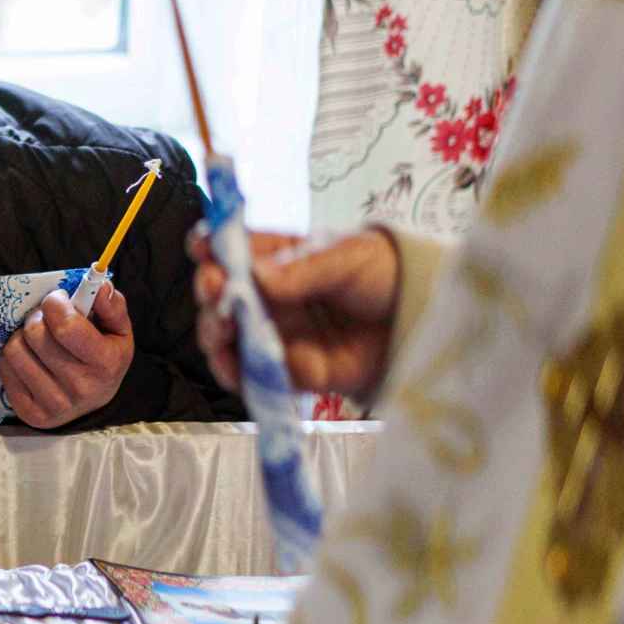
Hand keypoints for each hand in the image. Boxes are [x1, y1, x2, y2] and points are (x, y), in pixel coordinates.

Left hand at [0, 282, 135, 428]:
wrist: (93, 403)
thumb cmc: (104, 358)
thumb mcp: (118, 331)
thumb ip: (112, 306)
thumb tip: (100, 286)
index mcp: (105, 364)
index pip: (66, 327)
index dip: (55, 305)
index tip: (57, 300)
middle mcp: (80, 388)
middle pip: (35, 335)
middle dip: (38, 318)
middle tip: (46, 320)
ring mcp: (53, 404)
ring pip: (14, 350)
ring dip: (22, 337)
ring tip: (36, 339)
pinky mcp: (30, 413)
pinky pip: (5, 369)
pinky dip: (13, 356)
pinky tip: (29, 357)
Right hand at [187, 226, 400, 399]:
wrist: (422, 324)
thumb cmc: (386, 276)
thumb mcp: (350, 258)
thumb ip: (304, 268)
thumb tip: (258, 275)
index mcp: (277, 258)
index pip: (232, 249)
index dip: (210, 246)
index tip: (201, 247)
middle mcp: (267, 296)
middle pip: (220, 293)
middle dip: (209, 290)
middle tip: (215, 288)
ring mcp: (274, 333)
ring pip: (225, 336)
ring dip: (214, 333)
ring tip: (221, 329)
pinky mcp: (288, 371)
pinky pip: (252, 376)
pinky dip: (237, 373)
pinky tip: (234, 365)